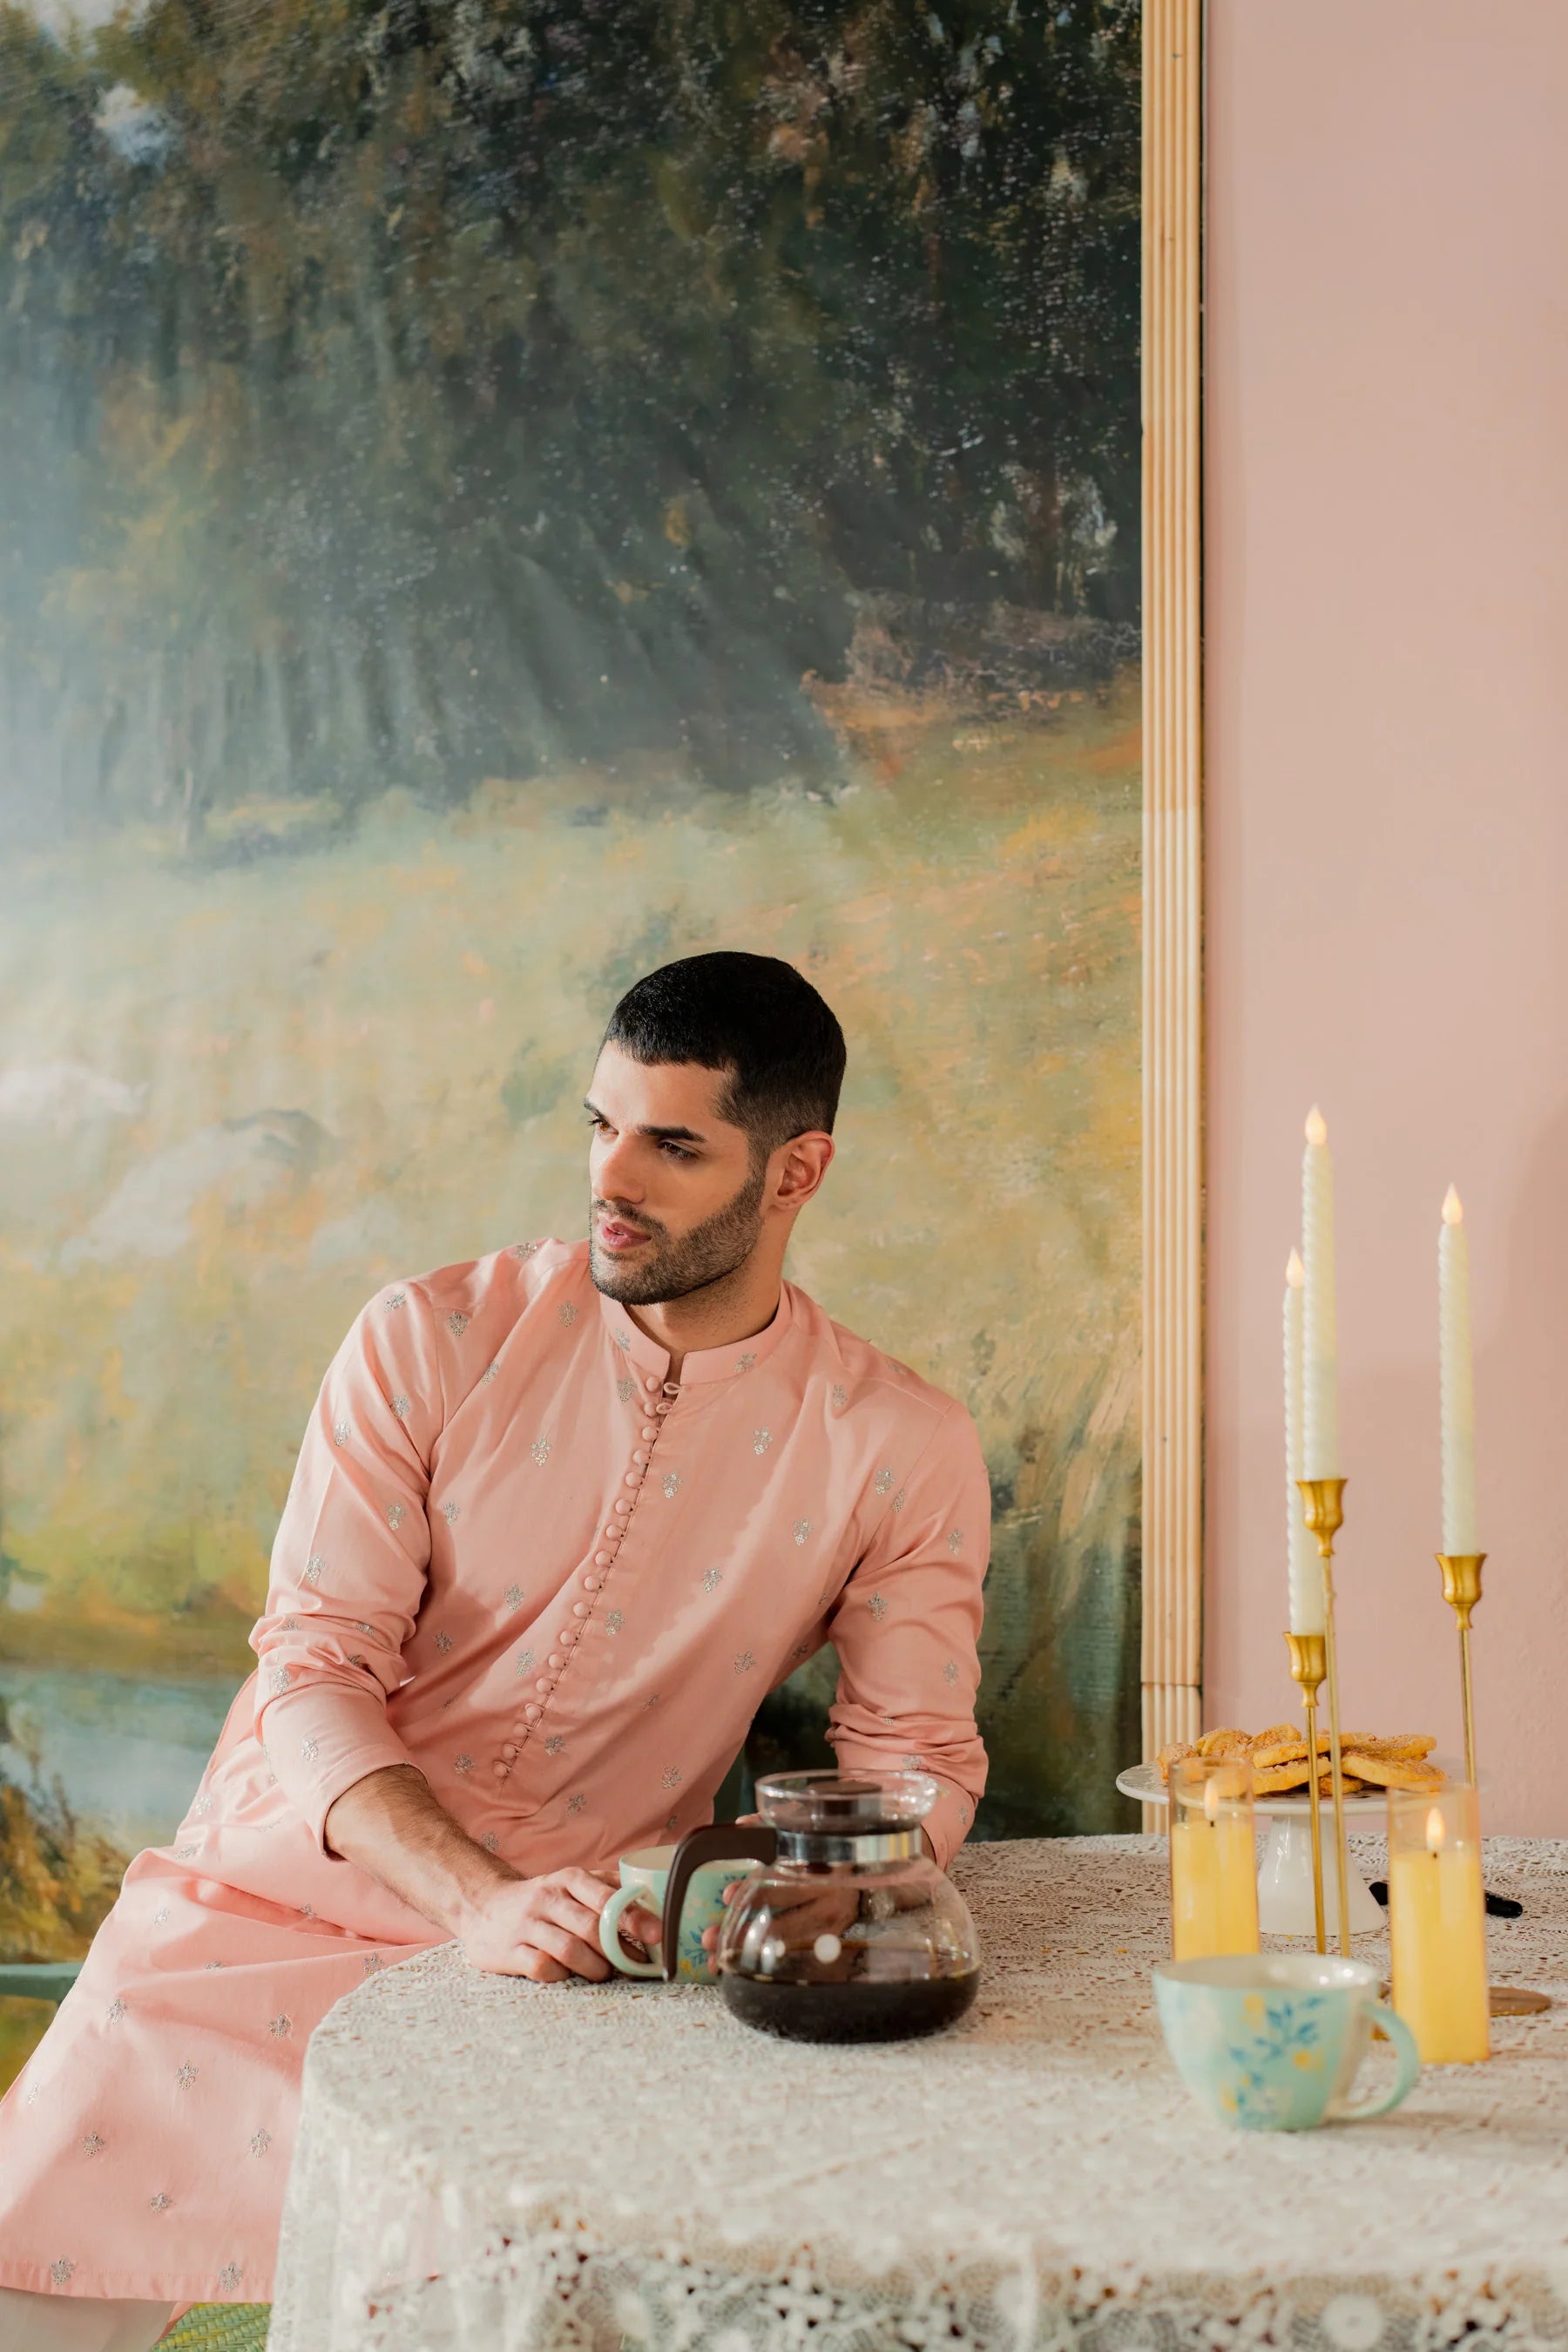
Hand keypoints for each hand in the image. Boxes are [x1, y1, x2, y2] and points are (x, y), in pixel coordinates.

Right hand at [457, 1869, 661, 1982]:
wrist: (481, 1906)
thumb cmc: (539, 1899)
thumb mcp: (568, 1883)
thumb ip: (606, 1886)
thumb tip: (650, 1897)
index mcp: (568, 1879)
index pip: (606, 1896)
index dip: (635, 1917)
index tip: (657, 1934)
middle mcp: (547, 1898)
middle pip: (591, 1927)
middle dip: (618, 1950)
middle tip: (633, 1965)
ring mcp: (526, 1926)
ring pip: (569, 1950)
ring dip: (594, 1967)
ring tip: (603, 1973)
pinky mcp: (509, 1952)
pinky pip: (541, 1968)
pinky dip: (561, 1976)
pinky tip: (567, 1975)